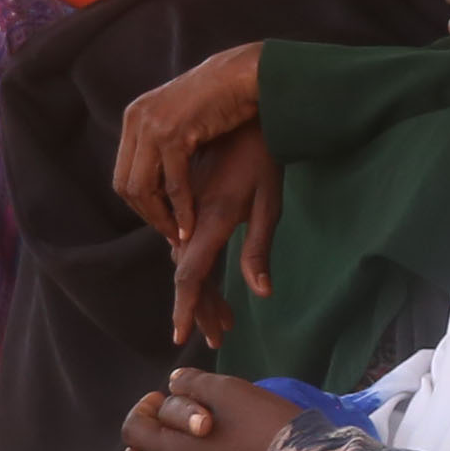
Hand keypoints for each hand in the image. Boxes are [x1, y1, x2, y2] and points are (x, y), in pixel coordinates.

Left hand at [108, 45, 268, 238]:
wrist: (246, 74)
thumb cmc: (224, 100)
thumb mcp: (182, 119)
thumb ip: (165, 143)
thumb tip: (158, 181)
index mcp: (135, 117)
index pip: (123, 174)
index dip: (141, 205)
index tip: (163, 222)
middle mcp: (136, 119)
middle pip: (126, 184)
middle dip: (148, 215)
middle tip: (170, 233)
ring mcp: (152, 125)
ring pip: (143, 188)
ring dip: (161, 218)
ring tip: (180, 234)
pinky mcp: (172, 132)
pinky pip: (172, 183)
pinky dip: (181, 209)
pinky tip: (190, 224)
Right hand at [162, 126, 282, 350]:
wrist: (244, 113)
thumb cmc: (264, 158)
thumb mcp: (268, 203)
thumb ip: (259, 250)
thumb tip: (262, 293)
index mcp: (211, 218)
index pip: (190, 275)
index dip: (185, 307)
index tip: (181, 336)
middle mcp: (192, 218)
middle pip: (188, 275)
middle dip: (201, 309)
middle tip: (219, 337)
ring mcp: (188, 211)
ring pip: (187, 263)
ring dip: (204, 294)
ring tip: (225, 322)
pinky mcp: (190, 206)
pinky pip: (188, 247)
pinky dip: (201, 272)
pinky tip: (216, 288)